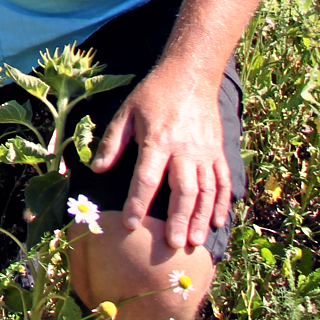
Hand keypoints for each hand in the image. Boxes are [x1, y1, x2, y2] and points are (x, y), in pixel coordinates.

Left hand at [88, 64, 230, 251]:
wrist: (190, 75)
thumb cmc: (153, 94)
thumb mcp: (126, 112)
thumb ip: (112, 142)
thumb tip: (96, 169)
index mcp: (157, 140)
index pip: (147, 178)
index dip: (138, 202)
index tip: (132, 225)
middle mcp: (184, 149)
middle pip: (183, 190)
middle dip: (179, 219)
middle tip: (173, 245)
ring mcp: (205, 151)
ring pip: (207, 190)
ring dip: (201, 217)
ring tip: (195, 241)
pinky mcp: (218, 151)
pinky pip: (223, 180)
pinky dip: (222, 202)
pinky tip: (217, 221)